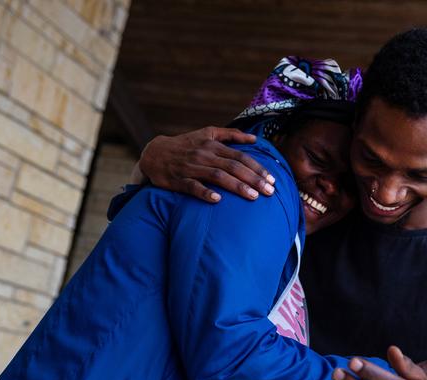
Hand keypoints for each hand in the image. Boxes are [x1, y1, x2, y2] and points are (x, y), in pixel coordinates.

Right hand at [138, 127, 275, 202]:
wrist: (154, 153)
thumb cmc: (185, 144)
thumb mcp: (207, 133)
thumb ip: (230, 134)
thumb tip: (253, 139)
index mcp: (213, 145)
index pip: (240, 156)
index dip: (257, 168)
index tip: (272, 179)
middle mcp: (204, 155)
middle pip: (233, 166)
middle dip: (253, 179)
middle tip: (270, 192)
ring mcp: (191, 167)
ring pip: (217, 176)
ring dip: (236, 186)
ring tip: (253, 197)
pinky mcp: (178, 179)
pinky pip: (192, 186)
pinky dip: (205, 192)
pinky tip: (217, 200)